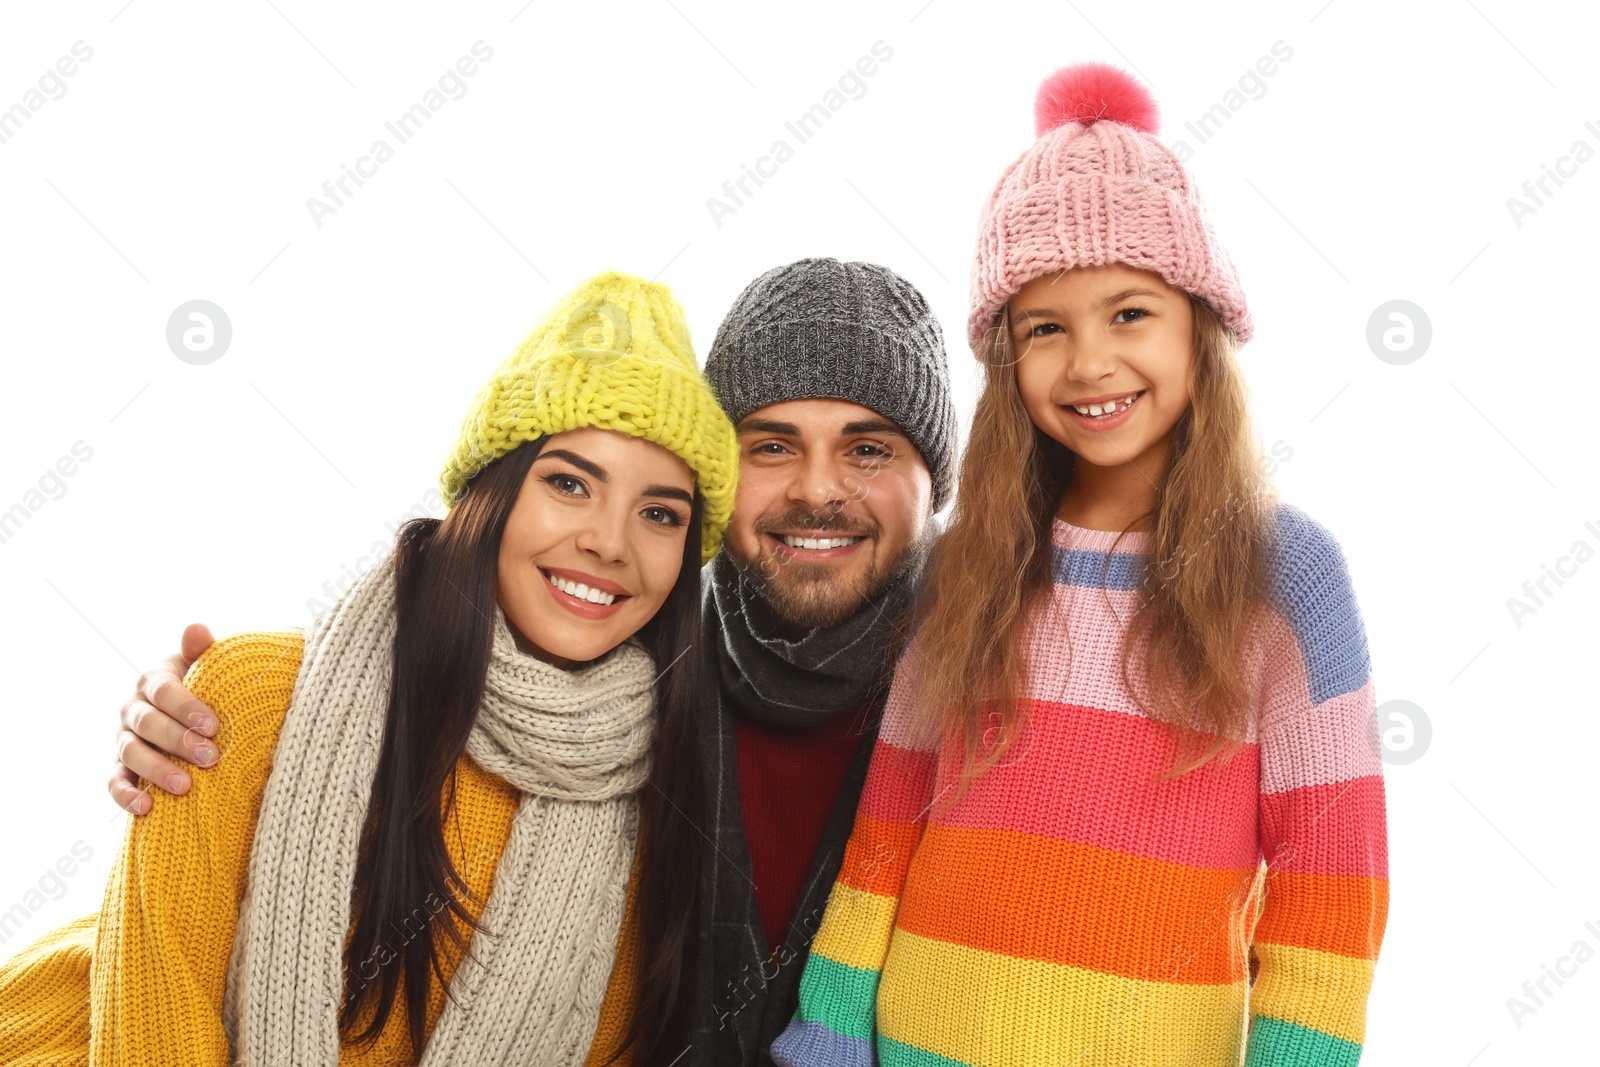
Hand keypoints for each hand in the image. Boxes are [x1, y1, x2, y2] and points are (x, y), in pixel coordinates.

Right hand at [109, 624, 219, 813]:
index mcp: (153, 681)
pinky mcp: (120, 767)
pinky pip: (115, 782)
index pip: (164, 691)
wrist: (194, 716)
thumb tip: (196, 628)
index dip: (186, 707)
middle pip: (148, 724)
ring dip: (156, 769)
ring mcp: (123, 738)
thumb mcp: (205, 667)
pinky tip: (146, 808)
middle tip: (211, 757)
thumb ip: (200, 651)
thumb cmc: (205, 688)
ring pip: (131, 753)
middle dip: (178, 741)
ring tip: (185, 786)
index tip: (213, 725)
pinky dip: (126, 795)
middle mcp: (133, 708)